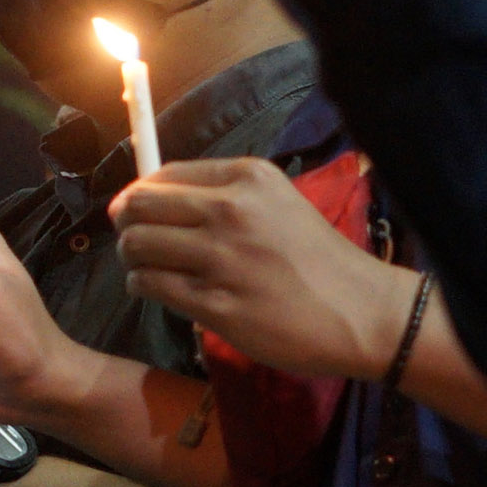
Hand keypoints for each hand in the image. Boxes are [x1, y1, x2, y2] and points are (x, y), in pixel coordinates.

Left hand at [110, 156, 419, 381]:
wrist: (361, 311)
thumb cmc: (316, 258)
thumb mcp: (276, 203)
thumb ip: (221, 195)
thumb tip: (149, 198)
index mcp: (246, 177)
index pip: (162, 176)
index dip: (137, 195)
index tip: (132, 212)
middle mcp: (231, 210)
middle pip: (140, 206)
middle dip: (125, 224)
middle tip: (130, 240)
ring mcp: (222, 258)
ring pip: (138, 246)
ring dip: (131, 258)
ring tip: (144, 267)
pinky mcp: (217, 303)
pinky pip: (151, 285)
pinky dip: (143, 285)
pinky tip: (155, 289)